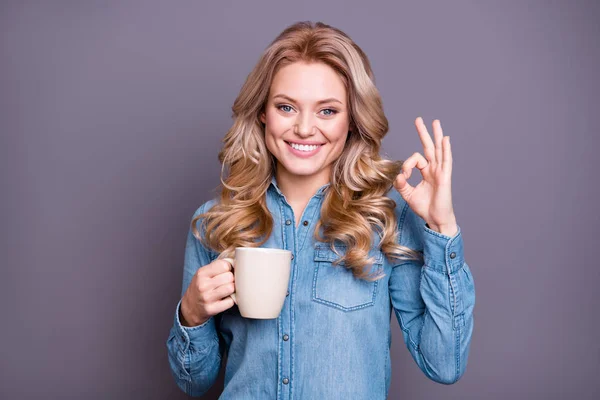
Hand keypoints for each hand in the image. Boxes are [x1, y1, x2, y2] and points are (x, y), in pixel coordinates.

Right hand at [180, 258, 235, 326]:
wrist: (190, 307)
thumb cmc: (201, 287)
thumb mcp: (204, 273)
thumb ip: (218, 266)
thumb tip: (237, 261)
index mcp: (201, 273)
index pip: (224, 265)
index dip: (229, 268)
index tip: (227, 271)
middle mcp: (203, 285)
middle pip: (230, 276)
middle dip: (231, 279)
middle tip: (227, 282)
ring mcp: (207, 298)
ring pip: (231, 288)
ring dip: (232, 289)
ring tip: (227, 290)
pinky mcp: (211, 309)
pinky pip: (230, 301)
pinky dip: (231, 300)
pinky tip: (225, 299)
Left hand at [393, 117, 457, 236]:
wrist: (435, 219)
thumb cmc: (424, 207)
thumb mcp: (408, 194)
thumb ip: (401, 184)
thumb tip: (397, 175)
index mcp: (426, 172)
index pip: (415, 159)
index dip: (407, 165)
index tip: (403, 176)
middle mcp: (434, 169)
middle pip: (429, 147)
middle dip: (423, 133)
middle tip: (418, 120)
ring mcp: (440, 172)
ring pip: (438, 150)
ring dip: (436, 135)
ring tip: (435, 122)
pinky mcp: (445, 177)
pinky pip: (446, 161)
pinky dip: (445, 149)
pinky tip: (444, 139)